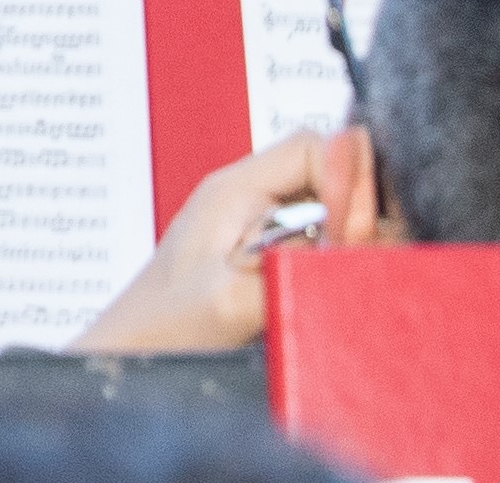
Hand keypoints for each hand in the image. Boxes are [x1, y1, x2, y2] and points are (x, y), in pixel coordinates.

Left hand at [75, 129, 341, 352]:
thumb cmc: (161, 326)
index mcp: (234, 188)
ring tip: (347, 276)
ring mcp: (265, 228)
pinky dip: (349, 261)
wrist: (135, 353)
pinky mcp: (277, 260)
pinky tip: (339, 291)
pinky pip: (330, 244)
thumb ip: (291, 271)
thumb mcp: (228, 300)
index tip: (351, 234)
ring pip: (339, 209)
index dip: (348, 180)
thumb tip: (350, 251)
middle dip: (365, 208)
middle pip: (334, 169)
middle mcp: (251, 199)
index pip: (312, 145)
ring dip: (361, 239)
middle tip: (357, 256)